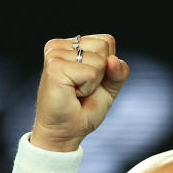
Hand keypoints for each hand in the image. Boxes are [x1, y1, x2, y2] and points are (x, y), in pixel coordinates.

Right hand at [30, 34, 129, 151]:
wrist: (66, 131)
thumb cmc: (83, 109)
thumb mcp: (109, 87)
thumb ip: (118, 72)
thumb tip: (113, 60)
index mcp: (70, 45)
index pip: (107, 41)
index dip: (107, 66)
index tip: (89, 81)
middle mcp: (59, 46)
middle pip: (105, 45)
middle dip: (102, 73)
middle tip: (82, 88)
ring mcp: (55, 55)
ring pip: (100, 60)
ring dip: (94, 82)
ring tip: (75, 91)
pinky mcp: (54, 67)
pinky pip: (91, 73)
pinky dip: (88, 88)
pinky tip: (72, 93)